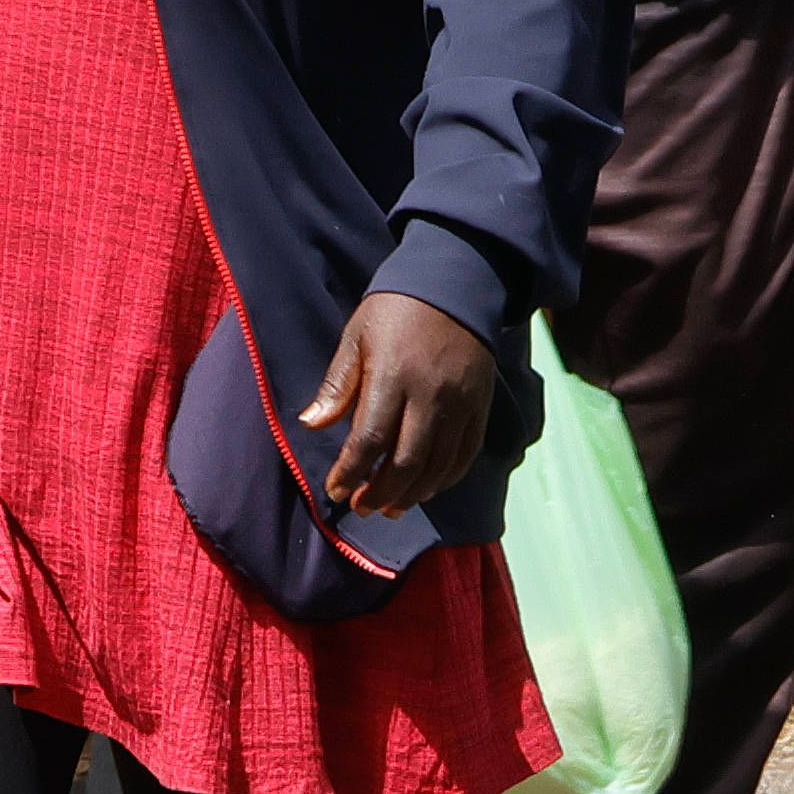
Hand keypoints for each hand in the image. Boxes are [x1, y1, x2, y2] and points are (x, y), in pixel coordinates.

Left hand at [299, 291, 498, 516]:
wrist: (456, 285)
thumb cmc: (395, 309)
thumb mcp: (355, 337)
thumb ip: (337, 385)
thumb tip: (310, 425)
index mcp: (392, 376)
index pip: (370, 439)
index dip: (350, 472)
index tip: (335, 490)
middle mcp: (431, 396)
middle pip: (407, 462)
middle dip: (380, 492)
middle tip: (361, 508)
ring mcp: (461, 404)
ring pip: (439, 465)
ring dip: (412, 493)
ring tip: (390, 507)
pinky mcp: (482, 407)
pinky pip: (465, 454)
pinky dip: (445, 478)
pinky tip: (425, 488)